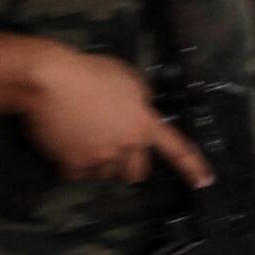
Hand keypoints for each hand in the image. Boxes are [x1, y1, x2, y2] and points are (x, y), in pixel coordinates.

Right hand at [19, 43, 211, 188]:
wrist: (49, 80)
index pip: (176, 148)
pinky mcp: (72, 166)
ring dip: (102, 164)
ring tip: (86, 138)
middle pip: (137, 172)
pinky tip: (68, 143)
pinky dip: (75, 164)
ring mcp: (99, 159)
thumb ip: (140, 100)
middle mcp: (126, 146)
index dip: (192, 166)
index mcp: (143, 124)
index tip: (205, 182)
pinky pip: (79, 174)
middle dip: (130, 164)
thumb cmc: (90, 72)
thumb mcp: (128, 78)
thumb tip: (141, 111)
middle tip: (115, 147)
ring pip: (107, 175)